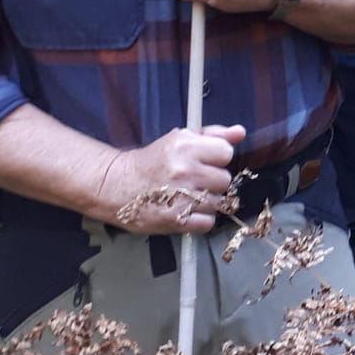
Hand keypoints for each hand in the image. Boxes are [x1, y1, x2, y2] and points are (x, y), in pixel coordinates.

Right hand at [91, 124, 244, 234]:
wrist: (116, 185)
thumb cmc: (152, 162)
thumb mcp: (180, 139)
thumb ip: (213, 135)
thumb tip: (239, 132)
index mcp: (186, 146)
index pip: (226, 153)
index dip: (217, 158)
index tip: (205, 162)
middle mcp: (185, 170)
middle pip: (224, 180)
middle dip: (212, 181)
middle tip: (194, 181)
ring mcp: (181, 197)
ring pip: (218, 202)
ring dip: (207, 202)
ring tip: (187, 196)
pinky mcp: (175, 220)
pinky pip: (208, 222)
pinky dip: (200, 220)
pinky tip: (187, 211)